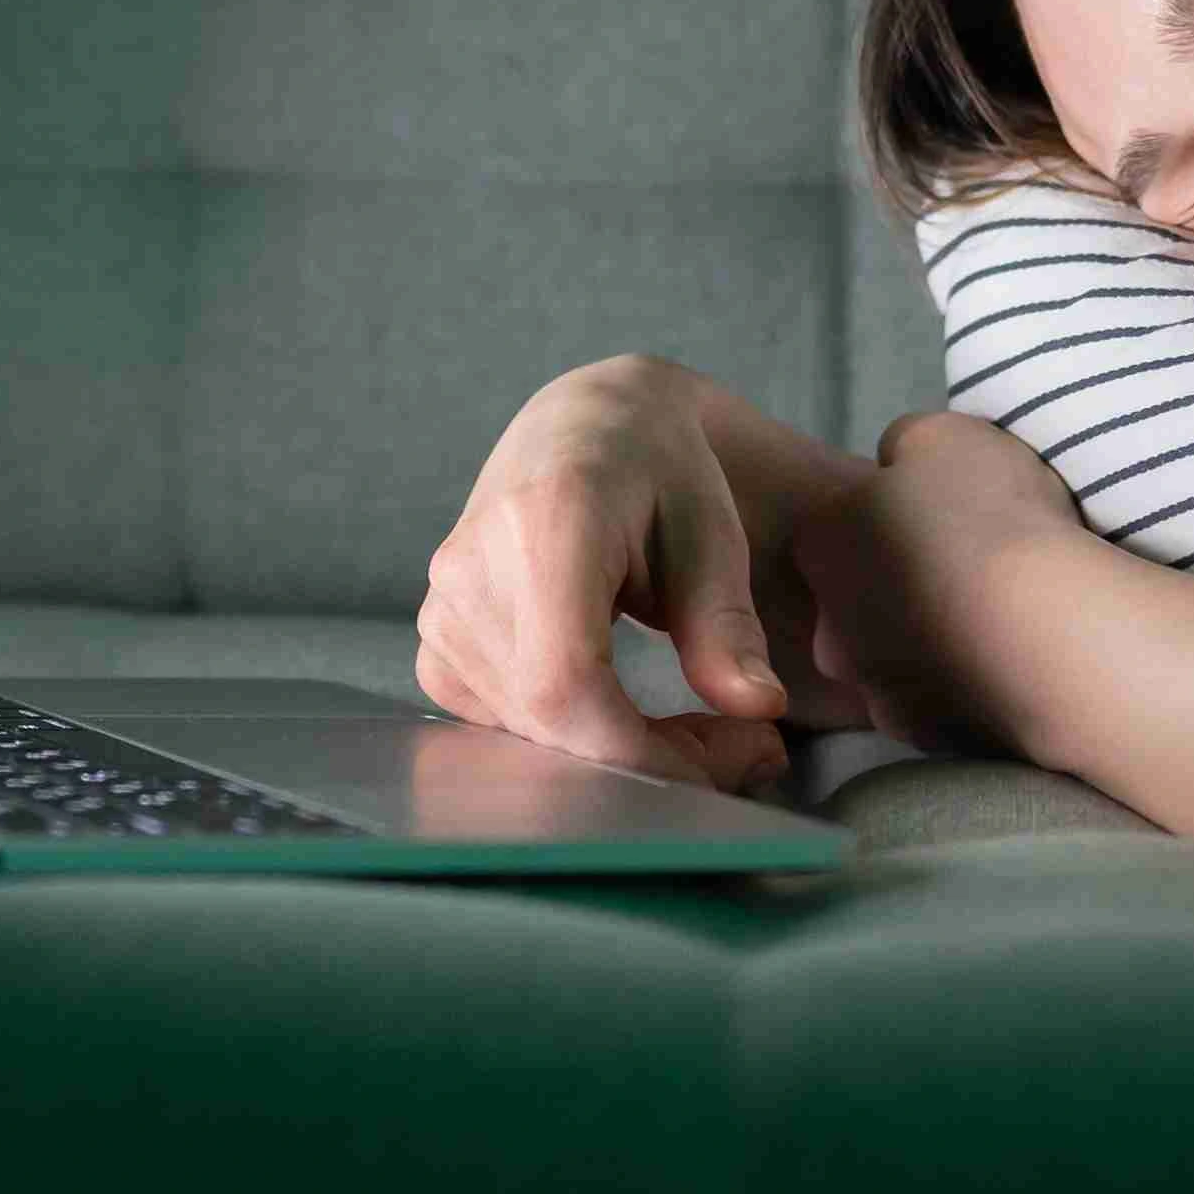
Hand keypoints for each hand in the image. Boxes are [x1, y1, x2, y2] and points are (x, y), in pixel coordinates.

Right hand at [413, 356, 831, 793]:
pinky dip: (573, 738)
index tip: (726, 764)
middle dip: (652, 760)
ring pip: (530, 734)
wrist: (583, 429)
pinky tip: (621, 709)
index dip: (640, 749)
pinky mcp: (437, 640)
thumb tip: (757, 707)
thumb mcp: (711, 533)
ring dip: (618, 753)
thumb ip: (726, 622)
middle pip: (551, 719)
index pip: (566, 681)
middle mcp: (471, 566)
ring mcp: (442, 606)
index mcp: (545, 521)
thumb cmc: (657, 474)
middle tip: (740, 748)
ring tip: (692, 724)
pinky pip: (503, 726)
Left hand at [783, 413, 1090, 755]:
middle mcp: (829, 630)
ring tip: (999, 621)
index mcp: (820, 545)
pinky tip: (1011, 665)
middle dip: (900, 593)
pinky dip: (968, 690)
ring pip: (898, 662)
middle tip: (968, 573)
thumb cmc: (989, 519)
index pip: (835, 530)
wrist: (1049, 628)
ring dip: (935, 646)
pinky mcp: (927, 741)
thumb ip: (904, 447)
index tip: (938, 521)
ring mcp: (876, 693)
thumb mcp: (943, 438)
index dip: (888, 521)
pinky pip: (942, 706)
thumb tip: (900, 468)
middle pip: (858, 604)